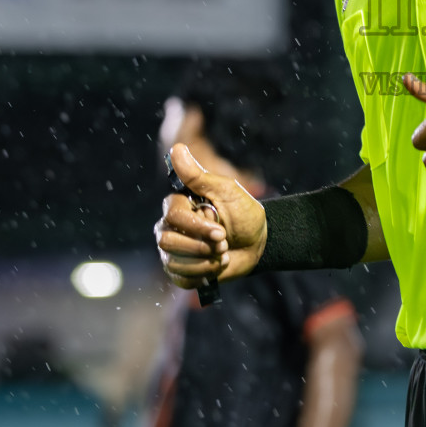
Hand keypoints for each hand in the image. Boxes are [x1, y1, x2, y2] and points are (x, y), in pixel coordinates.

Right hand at [154, 144, 267, 285]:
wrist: (259, 243)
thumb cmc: (244, 213)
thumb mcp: (226, 190)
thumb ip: (198, 175)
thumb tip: (176, 148)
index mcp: (180, 205)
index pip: (173, 215)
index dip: (197, 226)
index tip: (221, 231)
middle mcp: (170, 226)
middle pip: (166, 240)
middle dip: (200, 246)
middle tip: (224, 243)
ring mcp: (174, 250)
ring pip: (173, 261)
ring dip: (204, 261)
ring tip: (223, 254)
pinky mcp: (180, 271)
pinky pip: (180, 278)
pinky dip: (203, 274)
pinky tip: (217, 266)